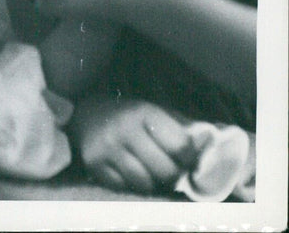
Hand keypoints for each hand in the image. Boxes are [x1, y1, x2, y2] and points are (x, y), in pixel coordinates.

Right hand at [71, 96, 196, 194]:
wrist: (86, 113)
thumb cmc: (128, 114)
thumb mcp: (153, 111)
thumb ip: (180, 127)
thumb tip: (211, 145)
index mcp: (144, 112)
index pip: (180, 145)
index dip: (190, 158)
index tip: (188, 161)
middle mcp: (124, 129)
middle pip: (165, 170)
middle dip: (173, 176)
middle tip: (172, 172)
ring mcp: (107, 148)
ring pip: (144, 183)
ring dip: (152, 183)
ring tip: (151, 172)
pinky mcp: (94, 164)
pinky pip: (123, 188)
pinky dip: (131, 186)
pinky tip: (131, 173)